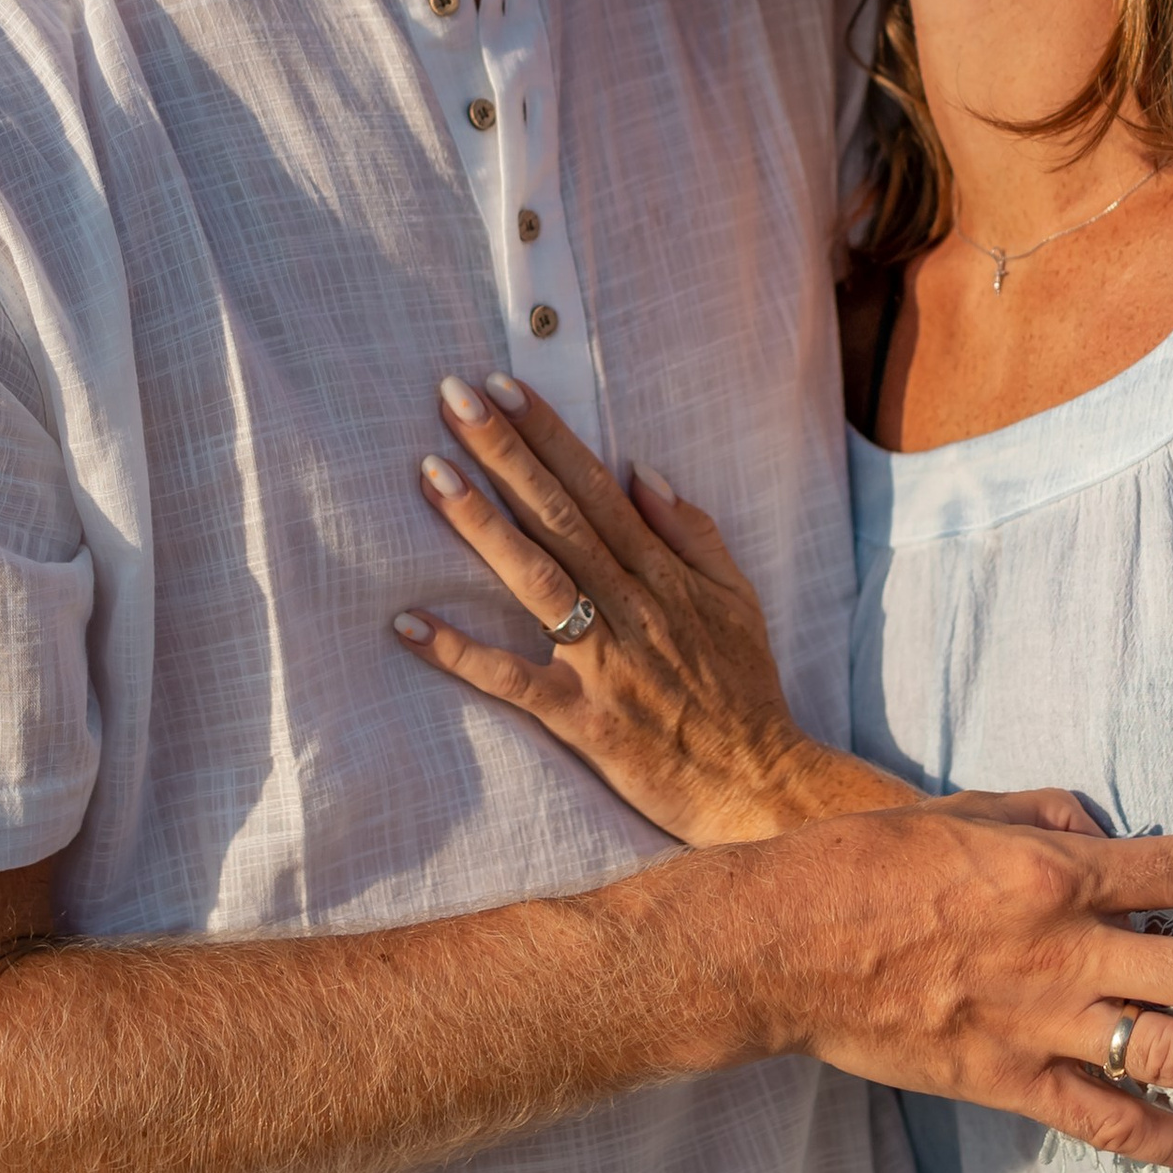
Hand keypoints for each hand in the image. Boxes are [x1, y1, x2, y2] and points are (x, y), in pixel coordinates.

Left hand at [395, 370, 900, 842]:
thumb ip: (693, 533)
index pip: (596, 486)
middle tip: (453, 398)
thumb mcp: (738, 598)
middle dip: (505, 453)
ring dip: (481, 525)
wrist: (762, 784)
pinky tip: (410, 624)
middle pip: (559, 515)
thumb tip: (642, 472)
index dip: (548, 434)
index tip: (503, 387)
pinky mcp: (585, 719)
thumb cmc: (745, 691)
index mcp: (663, 573)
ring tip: (431, 476)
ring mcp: (606, 662)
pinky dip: (461, 652)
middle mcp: (631, 606)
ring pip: (536, 579)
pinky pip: (513, 681)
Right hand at [747, 807, 1172, 1172]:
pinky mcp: (1004, 1083)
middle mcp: (1059, 952)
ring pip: (1172, 1056)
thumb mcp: (957, 810)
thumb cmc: (859, 864)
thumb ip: (1042, 816)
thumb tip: (1104, 826)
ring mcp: (1035, 1025)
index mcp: (1051, 872)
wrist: (775, 948)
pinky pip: (1106, 1123)